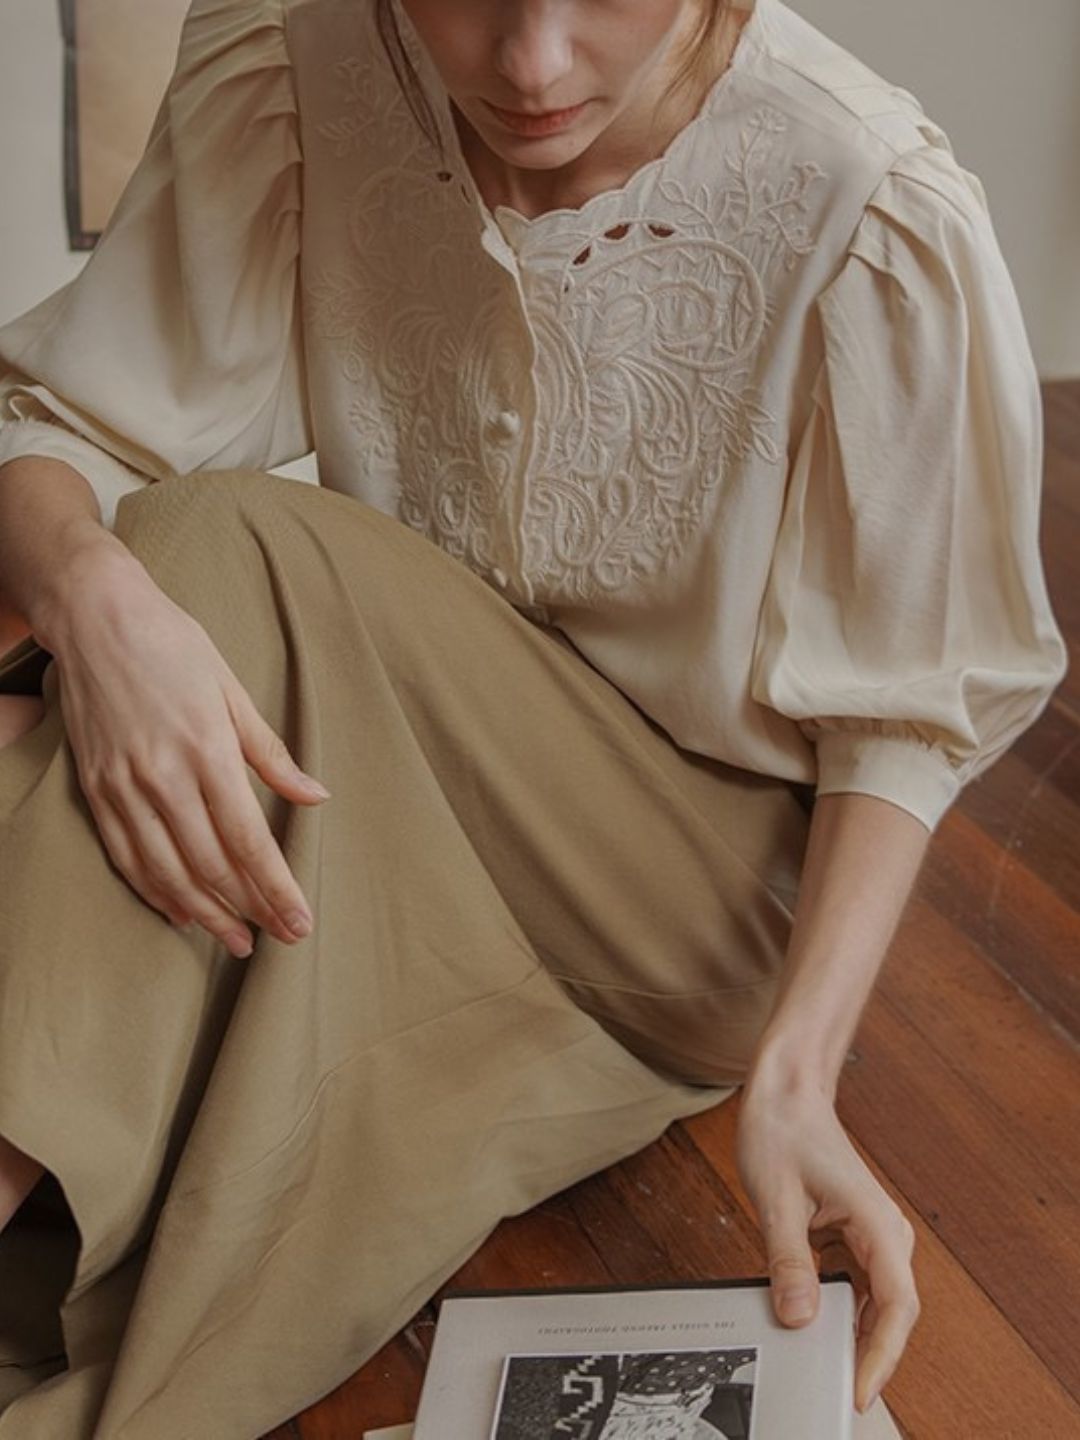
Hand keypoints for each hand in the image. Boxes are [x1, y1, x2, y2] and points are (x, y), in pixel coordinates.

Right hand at [46, 558, 330, 955]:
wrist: (96, 616)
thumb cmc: (174, 645)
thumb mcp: (232, 689)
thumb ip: (270, 752)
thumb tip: (315, 797)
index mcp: (207, 749)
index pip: (248, 839)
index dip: (276, 888)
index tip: (299, 922)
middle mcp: (163, 775)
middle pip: (211, 865)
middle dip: (249, 910)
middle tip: (278, 939)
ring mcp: (124, 786)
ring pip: (167, 871)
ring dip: (206, 913)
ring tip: (237, 940)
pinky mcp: (96, 788)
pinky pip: (127, 855)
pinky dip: (155, 890)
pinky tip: (181, 911)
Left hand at [735, 1077, 919, 1414]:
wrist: (787, 1093)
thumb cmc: (785, 1131)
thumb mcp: (776, 1198)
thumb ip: (787, 1260)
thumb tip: (798, 1316)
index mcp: (878, 1223)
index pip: (897, 1306)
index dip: (882, 1355)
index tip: (861, 1389)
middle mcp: (886, 1233)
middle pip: (890, 1312)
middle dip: (868, 1354)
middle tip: (837, 1388)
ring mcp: (872, 1235)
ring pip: (873, 1302)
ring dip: (852, 1332)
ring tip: (823, 1363)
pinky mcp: (854, 1235)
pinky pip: (854, 1284)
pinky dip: (837, 1308)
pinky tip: (812, 1321)